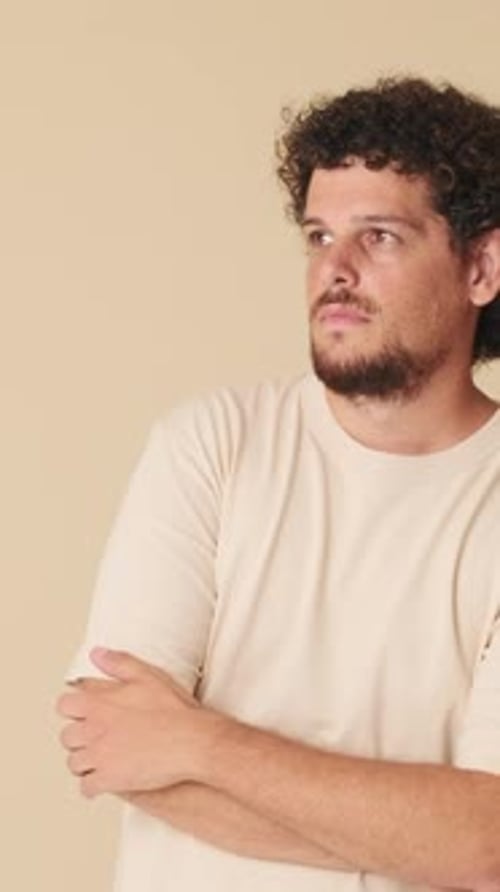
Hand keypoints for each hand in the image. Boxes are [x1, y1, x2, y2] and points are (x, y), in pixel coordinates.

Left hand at [56, 648, 206, 797]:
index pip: (65, 705)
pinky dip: (93, 786)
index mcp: (98, 703)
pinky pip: (88, 787)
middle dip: (78, 737)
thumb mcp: (147, 675)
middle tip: (93, 737)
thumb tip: (97, 654)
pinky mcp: (109, 779)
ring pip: (75, 763)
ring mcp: (99, 756)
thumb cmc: (173, 710)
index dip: (73, 709)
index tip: (82, 713)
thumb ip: (118, 663)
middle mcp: (93, 730)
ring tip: (97, 759)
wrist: (191, 742)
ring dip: (84, 762)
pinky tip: (102, 781)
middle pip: (67, 736)